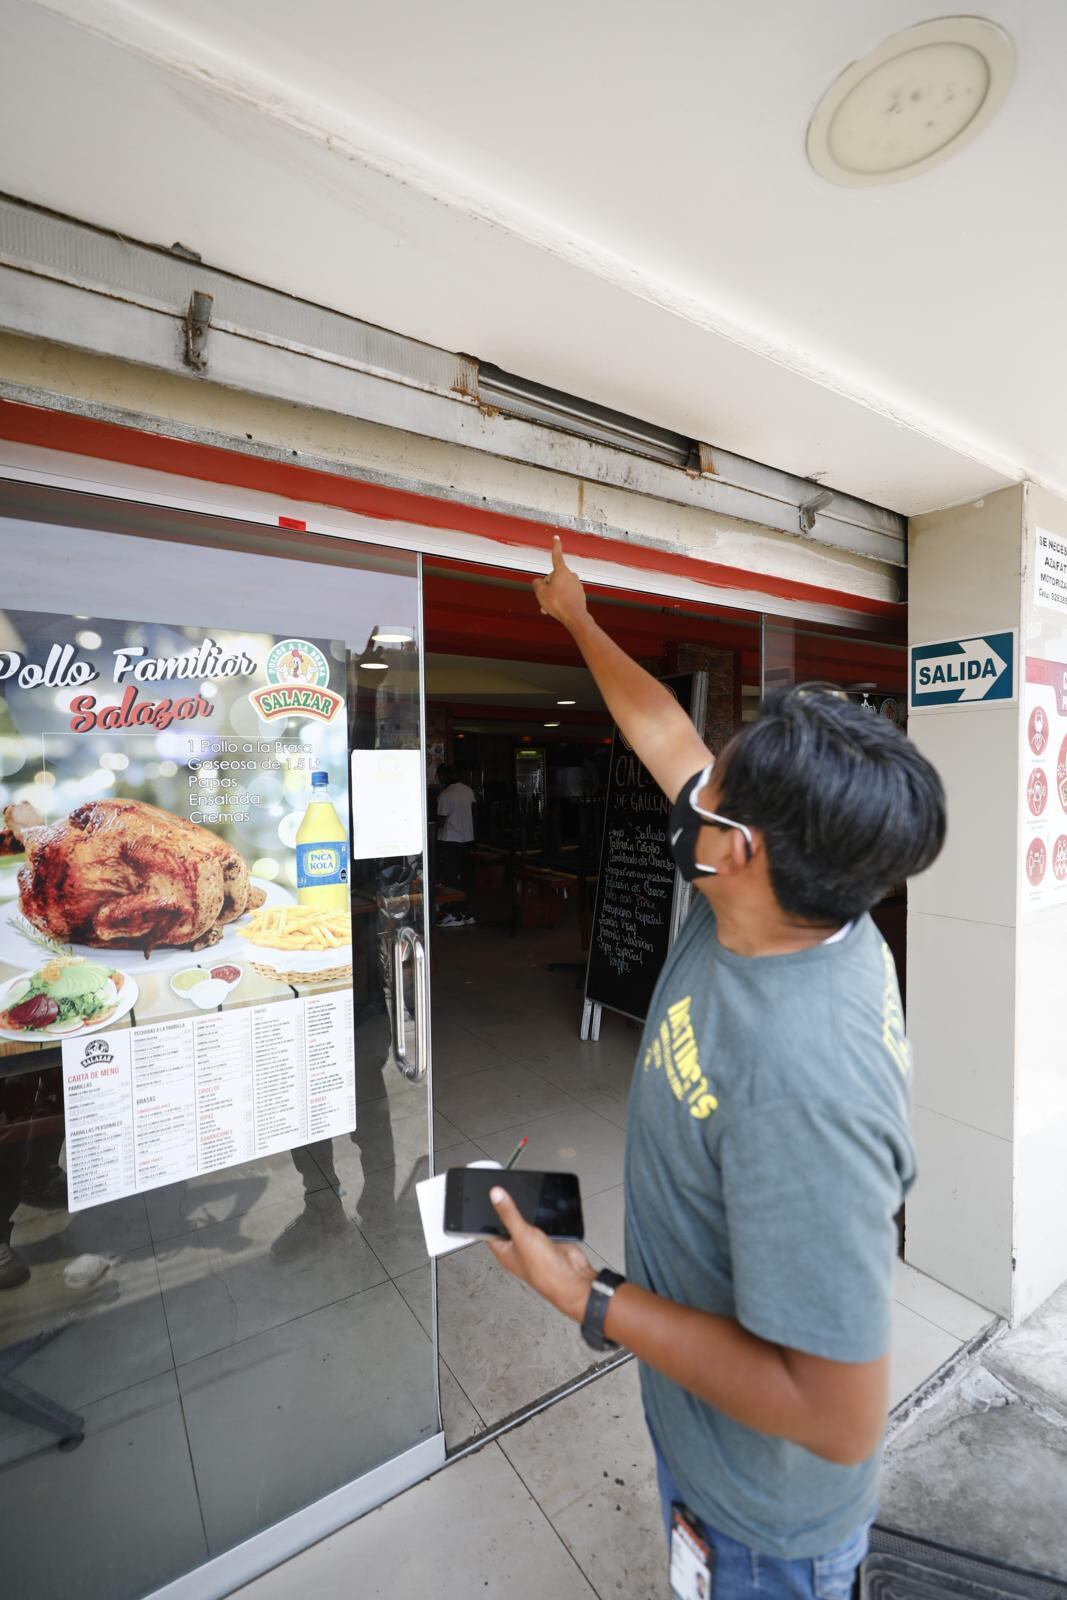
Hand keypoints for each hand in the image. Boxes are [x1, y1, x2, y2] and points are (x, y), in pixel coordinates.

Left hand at [486, 1185, 596, 1322]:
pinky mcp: (549, 1241)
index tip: (489, 1196)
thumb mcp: (522, 1236)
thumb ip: (509, 1214)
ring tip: (529, 1201)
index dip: (488, 1214)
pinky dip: (546, 1218)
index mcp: (504, 1252)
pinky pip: (545, 1224)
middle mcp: (518, 1249)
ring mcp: (534, 1245)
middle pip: (510, 1224)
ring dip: (531, 1215)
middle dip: (511, 1211)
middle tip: (509, 1193)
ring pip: (529, 1223)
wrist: (572, 1277)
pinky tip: (546, 1213)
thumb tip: (495, 1196)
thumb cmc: (544, 1270)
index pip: (490, 1230)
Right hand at [532, 537, 588, 631]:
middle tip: (545, 598)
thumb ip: (537, 583)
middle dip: (548, 586)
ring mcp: (576, 585)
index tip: (556, 537)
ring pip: (560, 587)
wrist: (575, 617)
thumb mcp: (540, 592)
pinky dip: (560, 600)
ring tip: (549, 607)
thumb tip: (539, 582)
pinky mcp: (579, 594)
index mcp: (561, 571)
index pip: (556, 555)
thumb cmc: (558, 604)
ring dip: (553, 595)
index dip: (555, 546)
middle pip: (554, 577)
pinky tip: (558, 609)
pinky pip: (566, 594)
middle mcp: (571, 576)